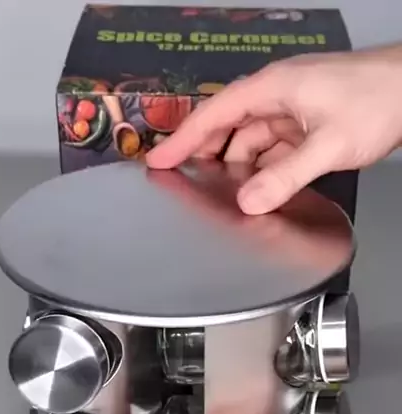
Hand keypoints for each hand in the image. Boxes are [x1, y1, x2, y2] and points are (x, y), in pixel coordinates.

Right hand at [146, 44, 401, 213]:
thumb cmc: (377, 100)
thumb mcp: (328, 146)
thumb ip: (285, 177)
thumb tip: (248, 203)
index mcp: (272, 89)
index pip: (214, 114)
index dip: (182, 139)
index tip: (158, 161)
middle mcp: (277, 95)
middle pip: (228, 127)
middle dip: (206, 155)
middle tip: (185, 185)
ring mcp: (293, 108)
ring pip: (252, 140)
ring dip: (240, 166)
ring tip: (225, 195)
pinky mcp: (308, 122)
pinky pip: (274, 147)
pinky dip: (264, 167)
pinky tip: (262, 188)